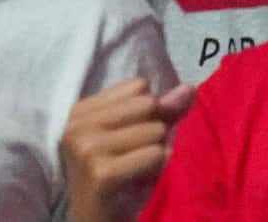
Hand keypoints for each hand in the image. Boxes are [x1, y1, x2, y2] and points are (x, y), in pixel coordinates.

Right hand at [61, 77, 195, 221]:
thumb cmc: (122, 181)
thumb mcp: (142, 140)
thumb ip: (163, 112)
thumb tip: (189, 89)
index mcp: (80, 111)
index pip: (138, 86)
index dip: (147, 113)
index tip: (130, 140)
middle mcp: (77, 125)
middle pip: (147, 104)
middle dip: (153, 132)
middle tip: (134, 159)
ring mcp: (86, 149)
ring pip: (154, 130)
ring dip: (155, 153)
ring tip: (134, 172)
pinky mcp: (101, 174)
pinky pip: (154, 155)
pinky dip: (156, 167)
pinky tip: (139, 181)